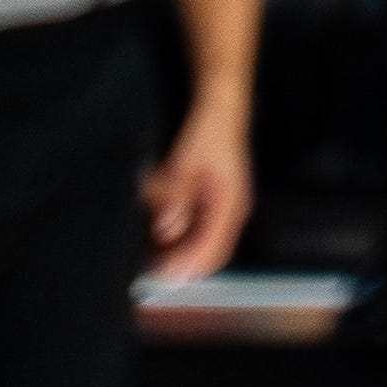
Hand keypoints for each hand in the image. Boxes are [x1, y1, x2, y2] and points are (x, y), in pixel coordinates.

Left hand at [143, 107, 251, 283]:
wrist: (222, 112)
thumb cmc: (207, 134)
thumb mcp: (184, 163)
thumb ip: (174, 197)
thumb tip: (164, 230)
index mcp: (229, 204)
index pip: (210, 249)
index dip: (186, 266)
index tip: (161, 275)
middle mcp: (234, 212)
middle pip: (211, 255)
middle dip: (184, 264)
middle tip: (153, 270)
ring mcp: (229, 210)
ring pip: (207, 246)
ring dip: (182, 251)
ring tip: (155, 251)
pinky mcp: (220, 206)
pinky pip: (203, 233)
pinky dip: (184, 239)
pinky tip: (165, 234)